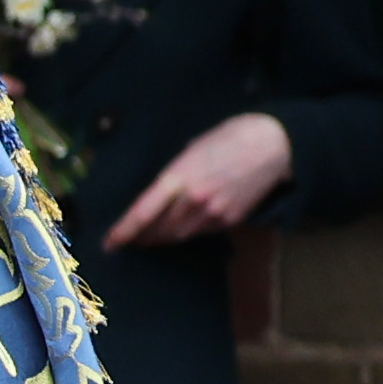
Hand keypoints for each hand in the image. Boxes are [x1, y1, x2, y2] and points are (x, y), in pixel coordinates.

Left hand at [98, 108, 294, 251]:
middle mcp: (194, 199)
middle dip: (139, 237)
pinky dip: (185, 232)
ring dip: (160, 238)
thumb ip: (171, 178)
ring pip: (177, 236)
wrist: (273, 144)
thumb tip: (154, 199)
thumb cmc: (226, 140)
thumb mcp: (190, 151)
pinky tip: (179, 228)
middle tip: (127, 240)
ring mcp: (214, 212)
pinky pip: (200, 233)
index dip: (123, 232)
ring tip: (147, 237)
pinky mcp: (230, 219)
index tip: (109, 243)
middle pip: (157, 229)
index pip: (142, 213)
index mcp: (179, 177)